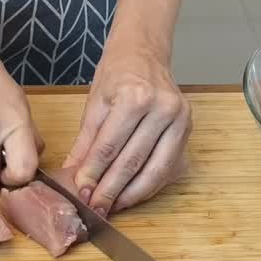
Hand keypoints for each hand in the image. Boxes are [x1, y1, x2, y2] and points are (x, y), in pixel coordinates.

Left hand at [65, 38, 190, 213]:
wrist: (145, 52)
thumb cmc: (118, 74)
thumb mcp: (95, 103)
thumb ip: (85, 141)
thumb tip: (72, 173)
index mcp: (135, 97)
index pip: (110, 146)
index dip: (94, 173)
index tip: (81, 192)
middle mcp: (162, 108)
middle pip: (133, 161)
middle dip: (111, 189)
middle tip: (95, 207)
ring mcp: (180, 120)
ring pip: (155, 169)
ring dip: (132, 194)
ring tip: (112, 207)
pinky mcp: (188, 129)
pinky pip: (168, 167)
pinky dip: (149, 185)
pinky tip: (132, 194)